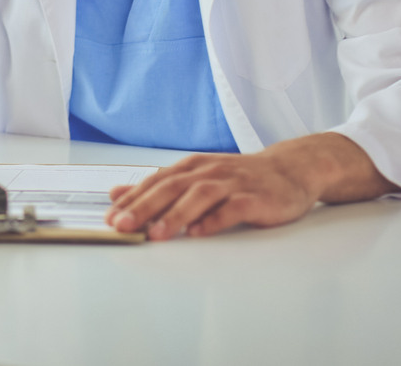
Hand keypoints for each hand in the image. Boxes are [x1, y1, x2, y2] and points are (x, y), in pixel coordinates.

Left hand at [105, 133, 398, 239]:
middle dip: (144, 207)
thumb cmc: (239, 177)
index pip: (155, 182)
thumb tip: (117, 192)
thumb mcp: (196, 176)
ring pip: (199, 196)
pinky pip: (233, 208)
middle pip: (171, 187)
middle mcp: (209, 171)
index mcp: (192, 166)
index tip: (110, 218)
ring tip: (156, 234)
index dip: (132, 199)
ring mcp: (233, 183)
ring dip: (175, 215)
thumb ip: (158, 186)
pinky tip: (199, 232)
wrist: (291, 169)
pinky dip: (214, 220)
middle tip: (122, 226)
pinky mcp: (255, 198)